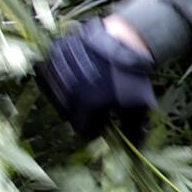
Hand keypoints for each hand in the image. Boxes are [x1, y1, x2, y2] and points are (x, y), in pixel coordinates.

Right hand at [36, 18, 155, 141]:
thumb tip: (134, 149)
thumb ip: (134, 131)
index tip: (104, 120)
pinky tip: (77, 76)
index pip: (83, 130)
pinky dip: (61, 80)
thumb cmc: (134, 77)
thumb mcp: (140, 106)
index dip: (96, 128)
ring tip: (90, 87)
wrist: (128, 41)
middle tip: (99, 103)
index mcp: (89, 105)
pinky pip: (51, 76)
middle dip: (84, 113)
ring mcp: (60, 71)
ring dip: (71, 96)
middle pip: (69, 114)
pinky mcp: (54, 55)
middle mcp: (70, 90)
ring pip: (58, 96)